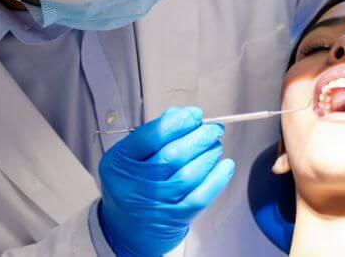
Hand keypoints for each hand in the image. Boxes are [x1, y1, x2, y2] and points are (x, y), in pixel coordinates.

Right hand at [98, 107, 233, 255]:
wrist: (126, 229)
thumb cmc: (131, 184)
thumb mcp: (129, 156)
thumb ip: (153, 133)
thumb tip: (184, 115)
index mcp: (120, 163)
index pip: (149, 137)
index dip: (177, 122)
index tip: (194, 115)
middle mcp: (135, 185)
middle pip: (173, 156)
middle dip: (199, 137)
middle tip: (213, 128)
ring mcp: (155, 204)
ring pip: (189, 175)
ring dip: (209, 154)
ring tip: (216, 145)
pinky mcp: (175, 218)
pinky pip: (201, 196)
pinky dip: (217, 179)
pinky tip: (225, 166)